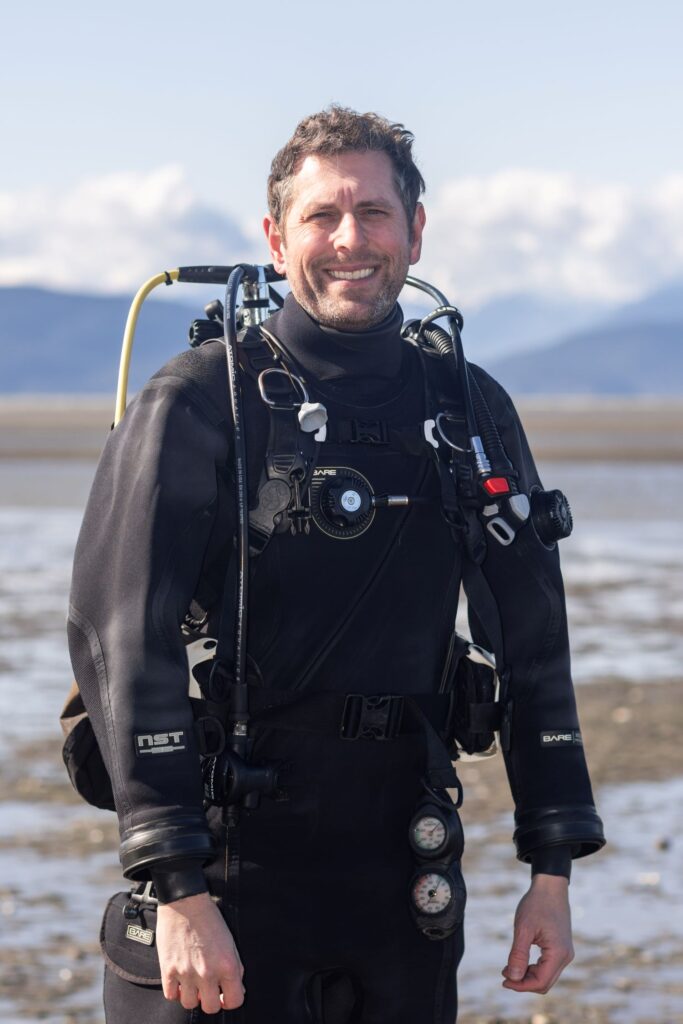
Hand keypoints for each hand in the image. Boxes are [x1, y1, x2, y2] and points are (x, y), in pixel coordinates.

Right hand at [156, 891, 244, 1012]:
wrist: (185, 902)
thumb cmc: (208, 918)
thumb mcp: (230, 941)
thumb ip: (235, 967)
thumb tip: (237, 987)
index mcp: (227, 965)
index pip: (234, 1001)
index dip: (231, 1000)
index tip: (225, 996)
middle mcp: (207, 972)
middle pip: (210, 1008)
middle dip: (211, 1000)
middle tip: (208, 989)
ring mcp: (186, 973)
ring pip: (189, 1004)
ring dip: (192, 996)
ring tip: (193, 983)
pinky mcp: (168, 970)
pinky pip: (171, 996)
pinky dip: (175, 991)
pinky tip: (180, 980)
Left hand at [502, 874, 573, 993]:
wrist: (550, 886)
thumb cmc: (536, 904)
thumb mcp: (523, 928)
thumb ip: (518, 954)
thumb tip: (513, 978)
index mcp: (558, 953)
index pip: (540, 982)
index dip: (521, 985)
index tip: (504, 980)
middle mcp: (565, 956)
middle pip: (544, 982)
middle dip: (523, 982)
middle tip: (504, 975)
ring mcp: (565, 953)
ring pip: (546, 976)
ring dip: (527, 976)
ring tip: (508, 968)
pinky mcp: (561, 948)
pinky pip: (548, 966)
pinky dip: (533, 968)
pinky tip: (519, 961)